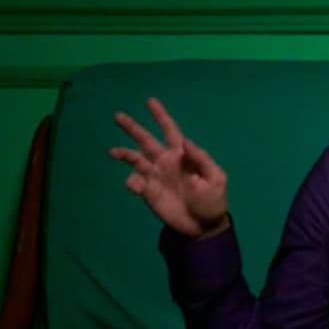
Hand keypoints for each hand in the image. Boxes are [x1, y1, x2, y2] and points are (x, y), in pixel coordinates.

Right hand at [109, 98, 230, 238]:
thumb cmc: (212, 201)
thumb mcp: (215, 178)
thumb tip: (185, 142)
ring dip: (123, 153)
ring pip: (135, 159)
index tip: (150, 102)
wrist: (202, 226)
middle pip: (145, 140)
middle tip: (118, 116)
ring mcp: (155, 176)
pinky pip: (135, 182)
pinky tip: (137, 186)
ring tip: (113, 152)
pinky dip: (132, 182)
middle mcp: (165, 161)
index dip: (161, 116)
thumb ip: (202, 159)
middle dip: (132, 128)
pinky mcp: (148, 192)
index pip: (170, 131)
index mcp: (182, 155)